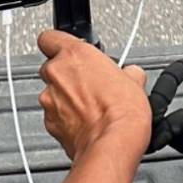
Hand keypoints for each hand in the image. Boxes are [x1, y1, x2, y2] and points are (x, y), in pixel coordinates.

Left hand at [38, 30, 149, 163]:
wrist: (112, 145)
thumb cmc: (120, 111)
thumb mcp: (134, 80)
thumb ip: (126, 70)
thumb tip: (131, 74)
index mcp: (74, 55)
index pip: (49, 37)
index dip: (58, 43)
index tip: (68, 49)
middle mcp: (56, 74)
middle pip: (51, 67)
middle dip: (67, 75)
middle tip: (89, 84)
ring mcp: (50, 100)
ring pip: (52, 93)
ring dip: (67, 98)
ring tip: (90, 107)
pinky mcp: (50, 123)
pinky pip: (55, 115)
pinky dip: (66, 118)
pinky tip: (86, 122)